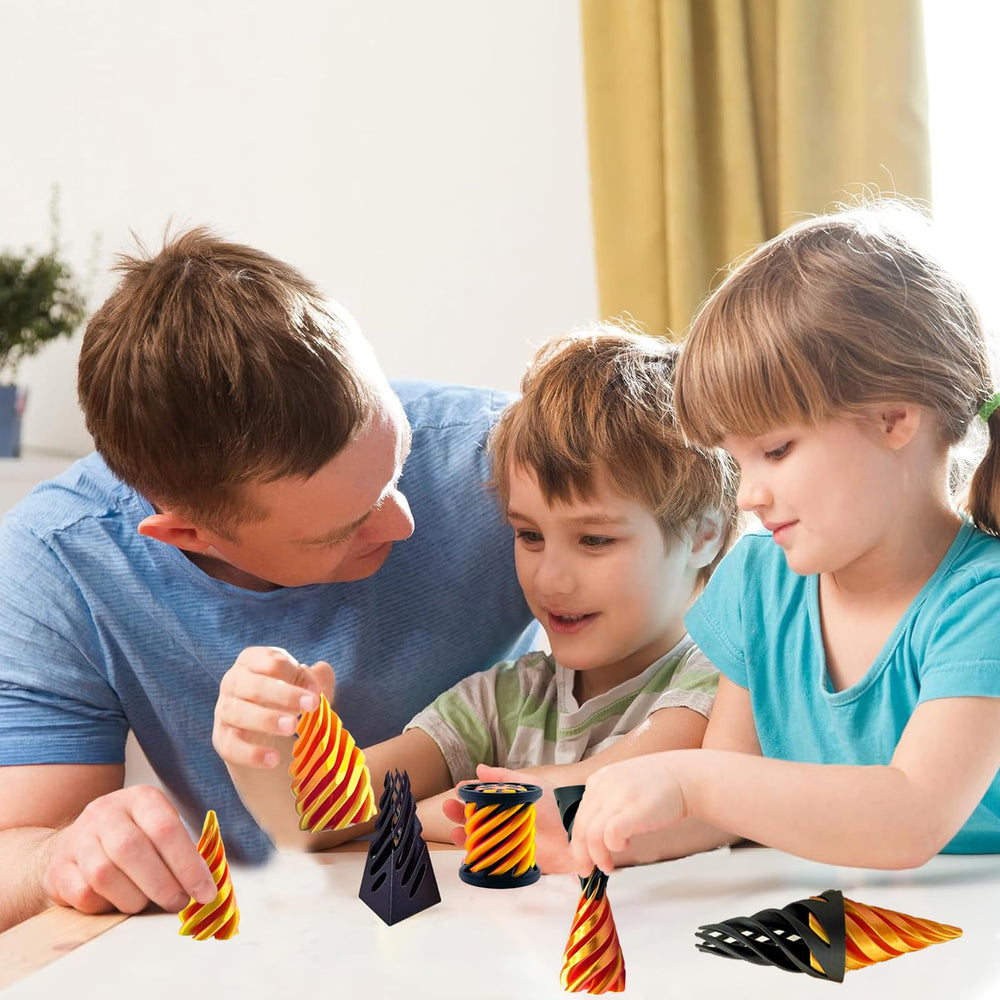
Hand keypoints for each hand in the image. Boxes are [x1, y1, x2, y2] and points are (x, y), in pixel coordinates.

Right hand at [42, 785, 216, 915]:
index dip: (188, 864)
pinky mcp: (58, 868)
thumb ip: (182, 851)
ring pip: (105, 874)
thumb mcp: (159, 829)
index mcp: (140, 799)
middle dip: (162, 884)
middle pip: (132, 850)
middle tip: (179, 903)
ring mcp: (78, 839)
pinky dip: (106, 905)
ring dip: (134, 897)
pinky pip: (84, 894)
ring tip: (146, 903)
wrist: (78, 844)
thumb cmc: (133, 838)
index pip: (165, 828)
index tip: (205, 892)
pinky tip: (117, 901)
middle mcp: (106, 812)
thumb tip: (208, 887)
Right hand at [213, 646, 333, 767]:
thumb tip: (322, 670)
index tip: (315, 693)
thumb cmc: (286, 698)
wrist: (263, 734)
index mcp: (252, 661)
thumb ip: (317, 678)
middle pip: (254, 686)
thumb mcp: (302, 685)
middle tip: (311, 706)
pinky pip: (232, 746)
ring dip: (267, 719)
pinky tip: (274, 759)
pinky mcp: (222, 739)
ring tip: (293, 727)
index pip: (271, 662)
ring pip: (239, 712)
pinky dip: (252, 754)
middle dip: (284, 695)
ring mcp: (224, 710)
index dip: (296, 675)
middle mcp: (233, 682)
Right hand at [442, 763, 576, 874]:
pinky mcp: (506, 860)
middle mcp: (503, 822)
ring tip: (455, 829)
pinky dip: (474, 855)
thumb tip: (480, 768)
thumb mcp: (528, 785)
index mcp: (508, 803)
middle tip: (450, 806)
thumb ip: (504, 777)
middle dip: (459, 812)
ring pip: (476, 838)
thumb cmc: (553, 807)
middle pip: (475, 818)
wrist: (569, 835)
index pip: (482, 798)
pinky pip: (486, 858)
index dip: (469, 794)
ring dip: (463, 833)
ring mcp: (504, 841)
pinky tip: (467, 850)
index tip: (460, 789)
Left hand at [569, 753, 685, 875]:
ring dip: (596, 856)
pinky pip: (610, 834)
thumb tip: (596, 834)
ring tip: (607, 866)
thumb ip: (606, 801)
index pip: (579, 816)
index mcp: (598, 780)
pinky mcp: (633, 810)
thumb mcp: (623, 784)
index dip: (578, 841)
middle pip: (580, 827)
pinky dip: (613, 846)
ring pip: (591, 834)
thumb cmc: (659, 784)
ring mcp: (617, 797)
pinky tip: (624, 847)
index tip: (583, 856)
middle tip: (587, 871)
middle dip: (581, 855)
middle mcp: (603, 786)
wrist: (686, 776)